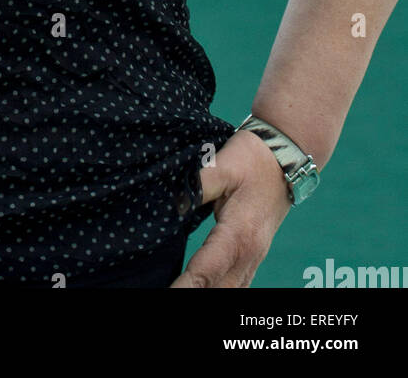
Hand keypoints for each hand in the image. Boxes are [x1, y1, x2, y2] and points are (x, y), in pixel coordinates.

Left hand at [169, 128, 292, 286]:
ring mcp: (255, 257)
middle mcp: (250, 253)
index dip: (186, 286)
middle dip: (193, 294)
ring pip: (231, 291)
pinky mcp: (254, 255)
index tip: (170, 294)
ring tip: (181, 294)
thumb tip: (173, 205)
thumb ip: (197, 186)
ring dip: (208, 295)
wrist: (286, 157)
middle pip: (219, 289)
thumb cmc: (252, 159)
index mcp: (238, 235)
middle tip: (169, 296)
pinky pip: (238, 284)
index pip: (206, 271)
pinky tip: (205, 291)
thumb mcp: (221, 165)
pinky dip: (221, 291)